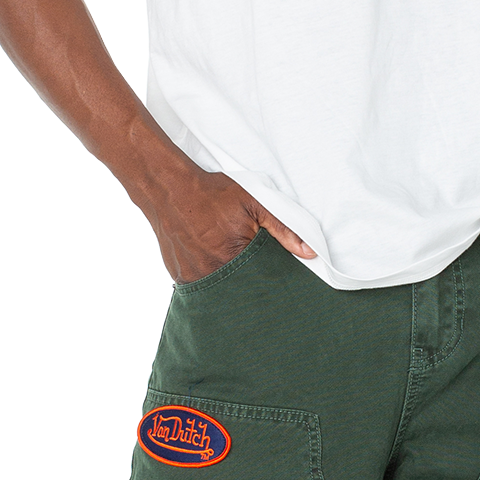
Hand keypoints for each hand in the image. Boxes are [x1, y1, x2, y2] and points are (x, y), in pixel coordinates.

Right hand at [140, 164, 316, 282]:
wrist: (169, 189)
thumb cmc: (212, 194)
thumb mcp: (253, 203)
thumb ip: (283, 228)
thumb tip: (309, 252)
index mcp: (233, 257)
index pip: (260, 282)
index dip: (266, 280)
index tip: (271, 281)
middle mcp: (211, 271)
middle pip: (238, 290)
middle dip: (247, 285)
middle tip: (249, 273)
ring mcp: (192, 276)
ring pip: (218, 290)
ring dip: (226, 282)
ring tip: (226, 264)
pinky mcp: (179, 275)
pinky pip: (198, 286)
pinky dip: (208, 278)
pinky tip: (210, 263)